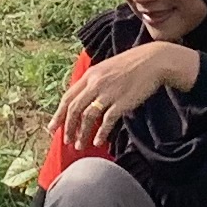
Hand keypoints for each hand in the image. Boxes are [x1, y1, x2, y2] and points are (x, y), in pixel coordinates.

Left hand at [58, 38, 199, 151]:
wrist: (153, 61)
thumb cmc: (131, 65)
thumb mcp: (106, 68)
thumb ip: (93, 81)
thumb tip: (83, 99)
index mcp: (90, 75)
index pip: (68, 97)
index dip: (58, 114)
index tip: (52, 128)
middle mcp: (96, 83)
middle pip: (74, 109)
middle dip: (67, 127)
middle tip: (65, 141)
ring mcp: (108, 93)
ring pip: (88, 117)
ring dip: (82, 133)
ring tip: (80, 145)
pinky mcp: (122, 102)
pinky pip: (107, 121)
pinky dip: (101, 133)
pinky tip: (98, 142)